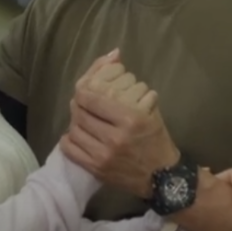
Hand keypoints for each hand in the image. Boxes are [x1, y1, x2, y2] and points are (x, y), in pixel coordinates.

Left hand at [61, 55, 177, 197]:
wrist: (162, 177)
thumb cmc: (156, 138)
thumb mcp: (149, 107)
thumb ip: (128, 82)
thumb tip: (113, 54)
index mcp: (130, 118)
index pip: (91, 97)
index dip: (84, 88)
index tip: (87, 88)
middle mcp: (115, 137)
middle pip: (79, 111)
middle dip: (79, 103)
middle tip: (83, 102)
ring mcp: (103, 155)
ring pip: (74, 128)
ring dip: (75, 120)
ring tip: (82, 117)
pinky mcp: (96, 169)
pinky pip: (70, 149)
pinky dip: (69, 139)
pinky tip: (77, 134)